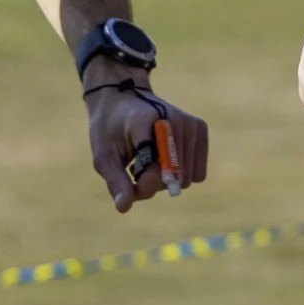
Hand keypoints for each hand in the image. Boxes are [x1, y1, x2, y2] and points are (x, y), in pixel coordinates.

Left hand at [84, 82, 210, 211]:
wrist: (123, 96)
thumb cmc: (110, 128)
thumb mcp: (103, 155)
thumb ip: (116, 182)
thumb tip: (124, 208)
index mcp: (144, 123)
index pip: (154, 171)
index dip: (141, 185)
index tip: (128, 178)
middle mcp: (172, 120)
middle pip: (173, 179)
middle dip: (154, 183)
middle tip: (137, 167)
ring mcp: (189, 122)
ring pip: (187, 179)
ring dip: (167, 179)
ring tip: (150, 160)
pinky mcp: (200, 127)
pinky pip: (198, 172)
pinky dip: (183, 172)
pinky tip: (166, 158)